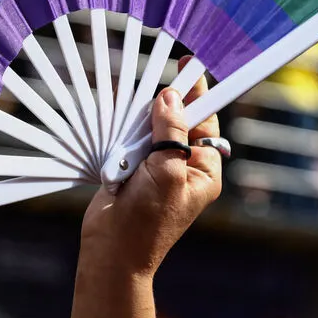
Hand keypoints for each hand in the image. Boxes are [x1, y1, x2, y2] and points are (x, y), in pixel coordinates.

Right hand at [79, 56, 222, 276]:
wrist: (112, 251)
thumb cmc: (148, 221)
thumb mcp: (166, 173)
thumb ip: (170, 133)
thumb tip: (170, 97)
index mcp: (203, 169)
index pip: (205, 121)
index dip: (199, 93)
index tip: (190, 67)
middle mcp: (183, 165)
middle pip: (177, 119)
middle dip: (164, 104)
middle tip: (152, 86)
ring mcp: (156, 167)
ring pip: (151, 127)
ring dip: (140, 120)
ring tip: (132, 112)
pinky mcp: (131, 169)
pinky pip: (130, 140)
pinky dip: (123, 132)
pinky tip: (117, 128)